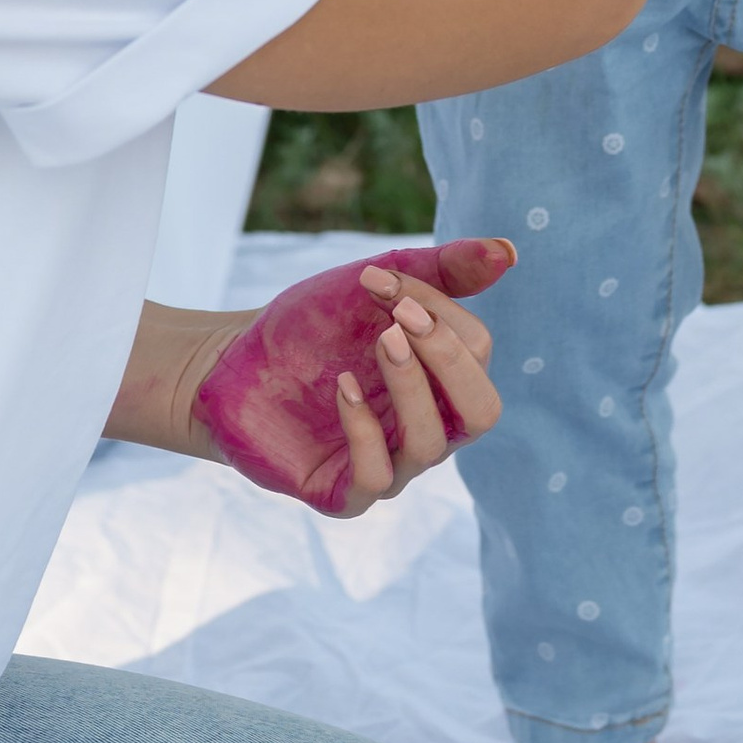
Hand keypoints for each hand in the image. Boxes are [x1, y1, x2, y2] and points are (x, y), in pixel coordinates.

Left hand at [187, 242, 512, 518]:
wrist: (233, 359)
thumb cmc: (315, 324)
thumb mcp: (376, 283)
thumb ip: (441, 270)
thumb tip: (508, 252)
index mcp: (444, 379)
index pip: (477, 350)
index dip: (439, 312)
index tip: (383, 282)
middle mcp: (428, 425)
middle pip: (481, 411)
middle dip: (448, 358)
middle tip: (401, 319)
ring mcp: (390, 462)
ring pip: (431, 443)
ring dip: (410, 386)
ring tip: (378, 342)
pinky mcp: (344, 491)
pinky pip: (374, 476)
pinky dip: (364, 428)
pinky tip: (342, 388)